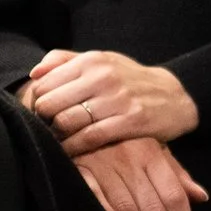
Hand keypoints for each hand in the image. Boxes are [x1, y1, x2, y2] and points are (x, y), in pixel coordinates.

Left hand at [23, 49, 200, 156]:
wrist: (175, 96)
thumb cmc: (130, 80)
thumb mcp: (102, 61)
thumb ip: (66, 61)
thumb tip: (35, 73)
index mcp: (92, 60)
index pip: (43, 85)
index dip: (35, 103)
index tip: (39, 115)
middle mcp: (103, 77)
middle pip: (49, 105)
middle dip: (43, 121)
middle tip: (47, 129)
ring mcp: (117, 99)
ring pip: (66, 122)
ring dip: (57, 136)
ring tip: (59, 139)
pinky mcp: (130, 120)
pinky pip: (88, 138)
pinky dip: (74, 147)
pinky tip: (72, 149)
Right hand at [71, 136, 207, 210]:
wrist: (79, 122)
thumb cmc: (122, 143)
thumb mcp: (154, 151)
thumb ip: (177, 175)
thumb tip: (202, 198)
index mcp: (152, 154)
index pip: (174, 196)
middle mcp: (131, 160)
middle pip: (154, 208)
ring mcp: (104, 166)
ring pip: (129, 209)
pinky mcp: (80, 171)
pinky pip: (95, 197)